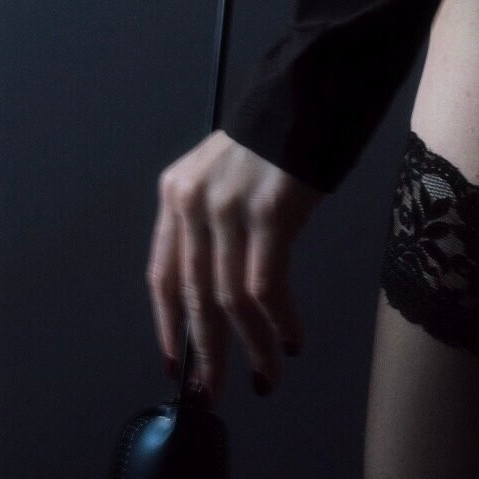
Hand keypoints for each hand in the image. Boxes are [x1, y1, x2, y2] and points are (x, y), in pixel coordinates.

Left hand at [147, 129, 325, 401]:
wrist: (314, 86)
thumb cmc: (279, 132)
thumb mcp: (228, 173)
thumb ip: (216, 220)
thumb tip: (225, 288)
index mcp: (176, 193)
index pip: (163, 274)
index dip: (169, 326)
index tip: (178, 365)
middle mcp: (193, 202)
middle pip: (194, 295)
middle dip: (207, 352)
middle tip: (215, 392)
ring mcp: (229, 207)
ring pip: (230, 299)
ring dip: (249, 346)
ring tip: (265, 377)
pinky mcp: (270, 212)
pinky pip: (265, 286)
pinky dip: (276, 322)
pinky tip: (289, 341)